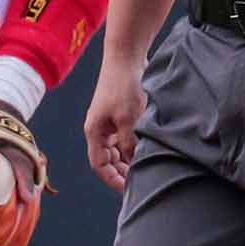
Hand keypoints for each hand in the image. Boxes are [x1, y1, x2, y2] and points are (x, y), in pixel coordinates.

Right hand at [82, 53, 147, 190]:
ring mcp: (112, 123)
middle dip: (124, 171)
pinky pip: (128, 138)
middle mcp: (101, 130)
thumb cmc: (123, 85)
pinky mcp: (123, 116)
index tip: (129, 188)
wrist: (127, 57)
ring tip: (149, 165)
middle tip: (144, 179)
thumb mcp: (128, 118)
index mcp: (95, 132)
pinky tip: (150, 149)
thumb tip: (134, 163)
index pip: (99, 165)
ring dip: (132, 158)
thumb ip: (130, 143)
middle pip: (110, 160)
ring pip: (120, 150)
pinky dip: (137, 145)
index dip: (113, 179)